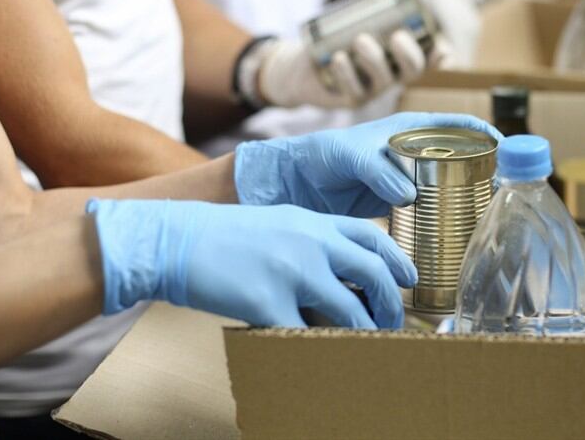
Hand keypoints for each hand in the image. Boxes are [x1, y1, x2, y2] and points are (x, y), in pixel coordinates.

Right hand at [87, 200, 416, 328]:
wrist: (175, 240)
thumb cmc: (222, 235)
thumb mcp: (276, 223)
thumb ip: (310, 239)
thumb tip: (340, 269)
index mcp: (312, 221)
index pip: (370, 235)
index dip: (396, 259)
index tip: (410, 278)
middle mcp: (309, 243)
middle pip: (371, 273)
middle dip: (390, 303)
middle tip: (393, 323)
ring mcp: (291, 271)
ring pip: (348, 310)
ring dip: (364, 334)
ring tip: (368, 347)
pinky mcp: (267, 302)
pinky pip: (305, 337)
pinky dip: (320, 353)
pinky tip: (324, 362)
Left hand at [234, 112, 502, 216]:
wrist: (296, 183)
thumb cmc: (322, 154)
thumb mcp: (351, 155)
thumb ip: (378, 171)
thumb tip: (409, 195)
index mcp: (410, 130)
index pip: (457, 125)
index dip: (484, 134)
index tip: (506, 149)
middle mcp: (414, 154)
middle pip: (459, 160)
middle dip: (481, 173)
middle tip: (501, 194)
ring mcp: (407, 181)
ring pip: (446, 188)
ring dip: (463, 201)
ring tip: (483, 218)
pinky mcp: (396, 208)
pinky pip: (426, 213)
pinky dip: (439, 223)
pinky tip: (451, 237)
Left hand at [256, 0, 451, 108]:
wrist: (304, 64)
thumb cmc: (337, 38)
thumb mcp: (355, 16)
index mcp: (399, 55)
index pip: (428, 58)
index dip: (439, 57)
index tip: (441, 48)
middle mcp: (392, 74)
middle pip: (412, 71)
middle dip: (409, 54)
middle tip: (397, 36)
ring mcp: (373, 90)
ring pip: (384, 80)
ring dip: (374, 59)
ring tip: (360, 40)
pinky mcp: (352, 99)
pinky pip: (354, 89)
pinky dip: (347, 73)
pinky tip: (338, 58)